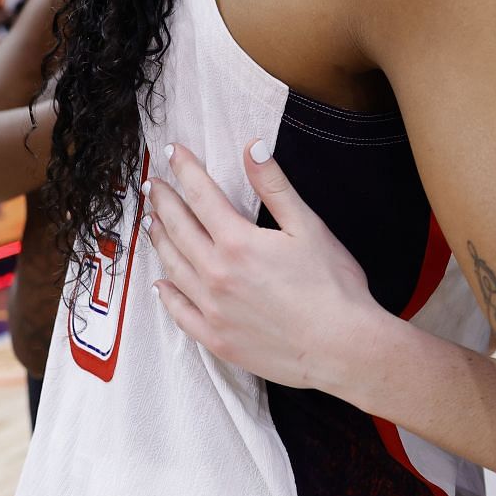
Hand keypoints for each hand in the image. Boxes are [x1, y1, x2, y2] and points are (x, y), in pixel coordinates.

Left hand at [145, 141, 384, 391]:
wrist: (343, 348)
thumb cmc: (334, 288)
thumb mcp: (309, 227)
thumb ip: (275, 187)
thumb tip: (253, 148)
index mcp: (238, 243)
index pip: (201, 196)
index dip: (185, 170)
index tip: (173, 152)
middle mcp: (217, 275)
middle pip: (178, 229)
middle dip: (164, 202)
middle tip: (154, 185)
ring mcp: (213, 310)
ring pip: (174, 267)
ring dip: (160, 241)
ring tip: (152, 223)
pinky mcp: (217, 339)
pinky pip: (180, 313)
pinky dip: (167, 295)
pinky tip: (161, 284)